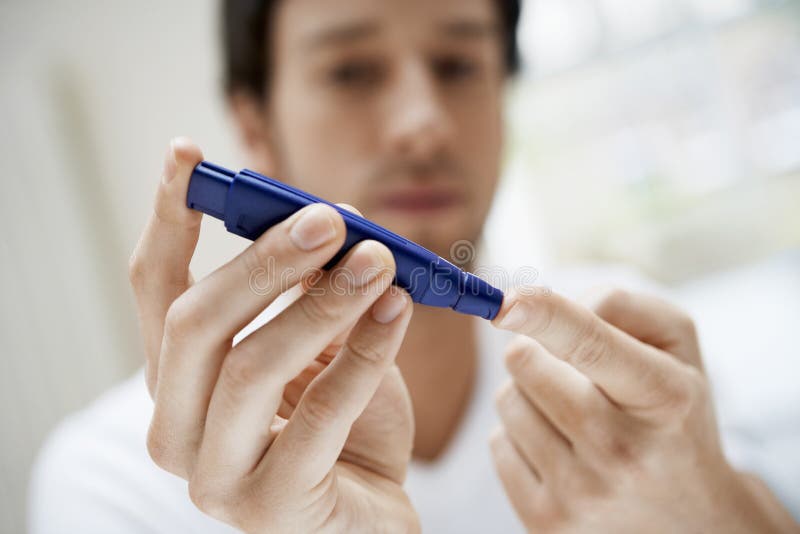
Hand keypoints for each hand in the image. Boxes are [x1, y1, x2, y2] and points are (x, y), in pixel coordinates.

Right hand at [129, 138, 418, 532]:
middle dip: (262, 261)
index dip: (168, 218)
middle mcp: (177, 427)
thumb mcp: (323, 344)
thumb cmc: (343, 428)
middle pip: (194, 324)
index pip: (155, 289)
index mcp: (179, 379)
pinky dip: (363, 355)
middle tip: (327, 218)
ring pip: (249, 367)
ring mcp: (213, 476)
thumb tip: (329, 217)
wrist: (370, 514)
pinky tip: (397, 310)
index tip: (187, 154)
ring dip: (321, 302)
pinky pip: (318, 417)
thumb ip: (311, 290)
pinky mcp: (268, 508)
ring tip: (379, 259)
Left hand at [489, 287, 798, 532]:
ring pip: (508, 401)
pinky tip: (561, 450)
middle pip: (527, 364)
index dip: (544, 316)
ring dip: (527, 394)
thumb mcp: (676, 346)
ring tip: (573, 414)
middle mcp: (623, 450)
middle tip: (570, 370)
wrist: (692, 518)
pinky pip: (498, 444)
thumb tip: (542, 308)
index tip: (505, 303)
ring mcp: (583, 493)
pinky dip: (519, 436)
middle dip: (535, 349)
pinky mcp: (547, 521)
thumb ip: (619, 305)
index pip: (591, 346)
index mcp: (664, 397)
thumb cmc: (674, 412)